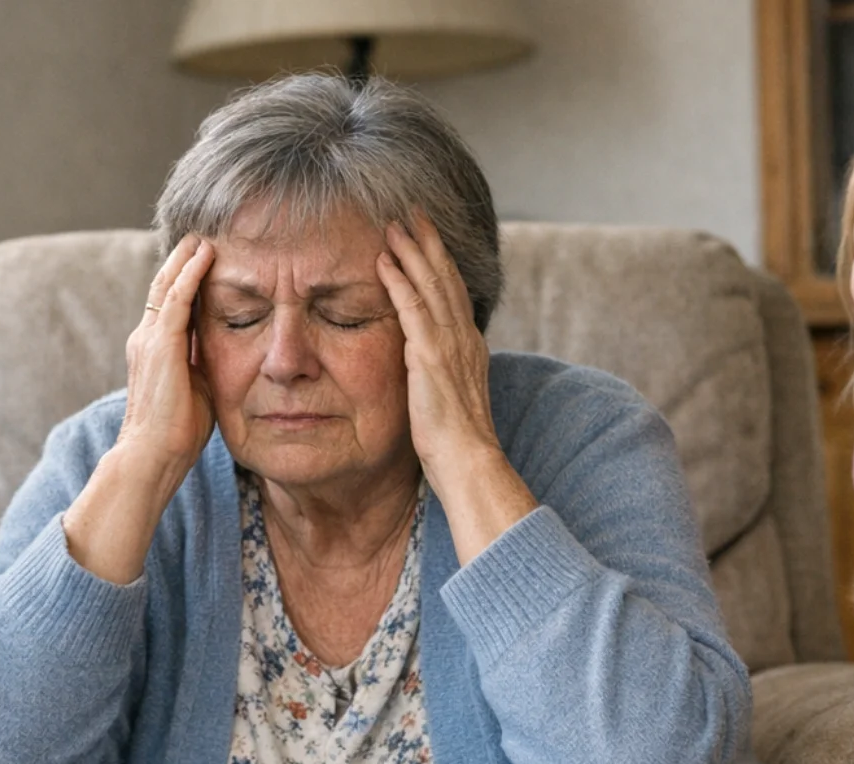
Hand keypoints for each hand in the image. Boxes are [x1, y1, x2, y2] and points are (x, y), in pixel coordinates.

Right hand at [116, 233, 216, 475]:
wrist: (151, 456)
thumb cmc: (176, 433)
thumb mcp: (197, 389)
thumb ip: (203, 365)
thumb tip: (224, 353)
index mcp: (154, 350)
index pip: (168, 305)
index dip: (183, 280)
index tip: (202, 259)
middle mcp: (146, 338)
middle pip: (163, 286)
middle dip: (181, 260)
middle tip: (200, 234)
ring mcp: (149, 339)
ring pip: (167, 285)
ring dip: (186, 257)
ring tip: (204, 234)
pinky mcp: (160, 344)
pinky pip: (176, 298)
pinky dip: (191, 273)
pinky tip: (206, 254)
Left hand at [376, 211, 500, 469]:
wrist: (468, 461)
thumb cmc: (456, 443)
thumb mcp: (450, 400)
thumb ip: (441, 374)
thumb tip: (427, 368)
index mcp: (469, 347)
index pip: (454, 293)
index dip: (440, 262)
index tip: (427, 238)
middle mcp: (463, 338)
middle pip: (446, 278)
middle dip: (429, 243)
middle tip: (413, 212)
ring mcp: (450, 344)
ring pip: (431, 284)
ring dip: (412, 251)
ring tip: (395, 224)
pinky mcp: (431, 356)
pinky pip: (412, 308)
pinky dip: (398, 280)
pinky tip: (383, 260)